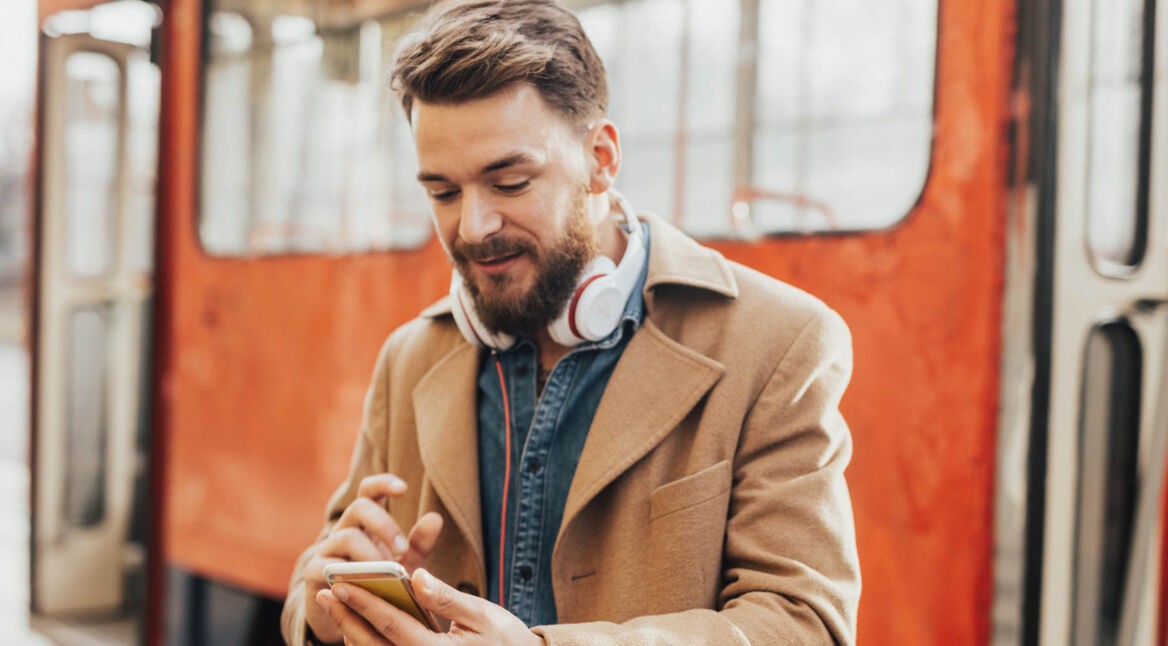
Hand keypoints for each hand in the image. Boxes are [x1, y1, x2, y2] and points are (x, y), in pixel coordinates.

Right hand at [303, 474, 443, 643]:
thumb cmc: (377, 580)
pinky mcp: (313, 571)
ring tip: (386, 575)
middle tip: (402, 551)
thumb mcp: (402, 563)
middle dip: (384, 525)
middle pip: (358, 507)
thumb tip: (436, 518)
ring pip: (346, 536)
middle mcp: (344, 528)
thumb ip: (419, 543)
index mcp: (366, 521)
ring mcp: (327, 548)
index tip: (403, 488)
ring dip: (370, 554)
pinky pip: (326, 566)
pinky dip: (346, 575)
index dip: (383, 483)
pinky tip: (362, 586)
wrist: (346, 611)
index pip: (369, 490)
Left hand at [316, 568, 544, 645]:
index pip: (392, 625)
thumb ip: (447, 598)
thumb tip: (416, 577)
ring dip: (352, 631)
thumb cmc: (505, 640)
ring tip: (335, 605)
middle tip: (324, 591)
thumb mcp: (483, 615)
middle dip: (346, 617)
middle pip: (373, 645)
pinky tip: (357, 625)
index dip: (364, 603)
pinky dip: (368, 643)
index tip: (340, 584)